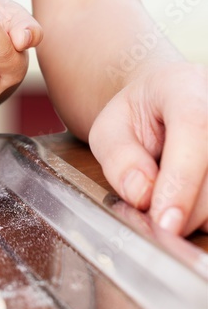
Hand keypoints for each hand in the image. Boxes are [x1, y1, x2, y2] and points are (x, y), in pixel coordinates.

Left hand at [89, 60, 207, 235]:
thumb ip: (118, 157)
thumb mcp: (110, 128)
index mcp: (186, 88)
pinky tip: (189, 199)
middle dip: (182, 209)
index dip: (180, 180)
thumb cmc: (140, 115)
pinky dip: (205, 213)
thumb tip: (142, 195)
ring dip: (195, 213)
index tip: (163, 220)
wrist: (168, 102)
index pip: (194, 128)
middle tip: (152, 213)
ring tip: (170, 193)